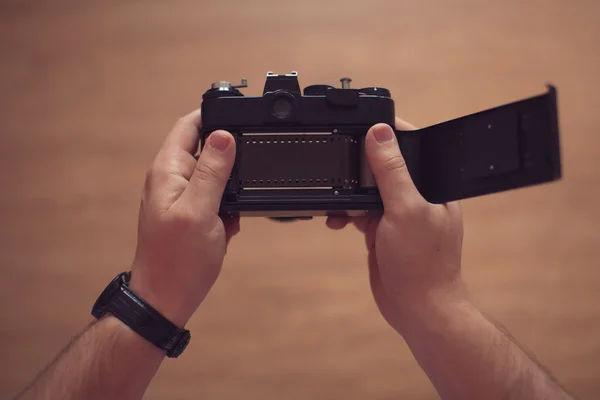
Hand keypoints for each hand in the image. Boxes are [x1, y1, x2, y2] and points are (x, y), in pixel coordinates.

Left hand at [128, 110, 239, 327]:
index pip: (190, 124)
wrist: (166, 299)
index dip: (215, 115)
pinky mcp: (192, 213)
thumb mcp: (200, 211)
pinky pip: (216, 197)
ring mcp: (182, 196)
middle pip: (206, 146)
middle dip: (231, 157)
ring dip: (232, 187)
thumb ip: (212, 171)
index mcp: (168, 169)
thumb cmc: (178, 260)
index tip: (244, 116)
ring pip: (216, 174)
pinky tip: (229, 225)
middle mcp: (173, 178)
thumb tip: (224, 135)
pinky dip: (228, 207)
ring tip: (233, 211)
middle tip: (247, 175)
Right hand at [326, 118, 464, 333]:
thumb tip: (380, 133)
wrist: (417, 308)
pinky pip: (360, 213)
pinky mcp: (383, 231)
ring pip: (368, 191)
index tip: (363, 123)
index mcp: (433, 185)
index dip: (389, 132)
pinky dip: (347, 214)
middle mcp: (417, 196)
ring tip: (339, 205)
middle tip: (342, 170)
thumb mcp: (405, 210)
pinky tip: (337, 221)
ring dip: (350, 195)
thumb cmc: (423, 263)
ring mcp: (398, 215)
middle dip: (360, 169)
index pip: (412, 145)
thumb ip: (392, 171)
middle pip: (384, 166)